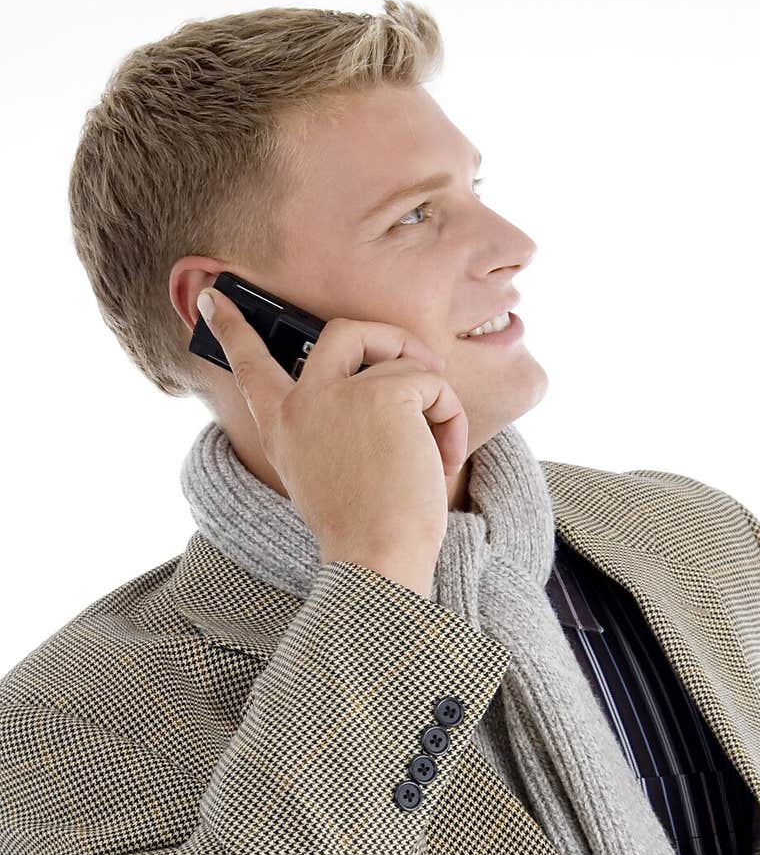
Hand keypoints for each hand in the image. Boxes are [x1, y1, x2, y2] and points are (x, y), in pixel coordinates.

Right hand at [197, 287, 467, 584]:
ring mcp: (340, 393)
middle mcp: (302, 403)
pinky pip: (432, 385)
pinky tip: (443, 460)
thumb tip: (389, 385)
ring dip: (435, 403)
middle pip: (341, 332)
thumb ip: (335, 428)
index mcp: (281, 428)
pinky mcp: (384, 393)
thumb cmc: (364, 531)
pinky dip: (450, 420)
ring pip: (403, 362)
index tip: (215, 296)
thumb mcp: (326, 476)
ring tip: (438, 451)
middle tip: (419, 362)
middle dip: (388, 338)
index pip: (249, 365)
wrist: (377, 558)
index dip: (233, 328)